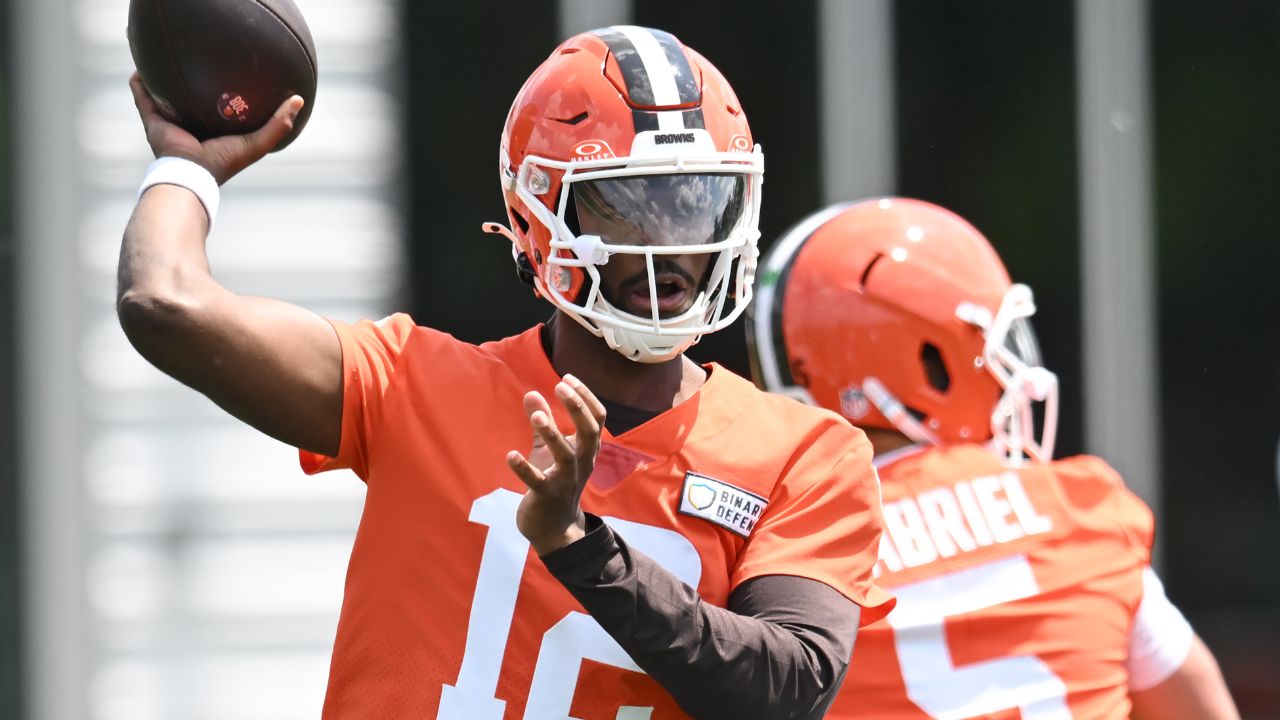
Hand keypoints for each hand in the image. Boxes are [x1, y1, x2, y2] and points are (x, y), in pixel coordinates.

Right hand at [129, 72, 303, 184]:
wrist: (192, 173)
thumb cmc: (225, 161)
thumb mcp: (258, 142)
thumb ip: (279, 124)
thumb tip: (299, 99)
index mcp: (214, 130)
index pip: (220, 107)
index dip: (225, 91)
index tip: (230, 71)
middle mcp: (190, 125)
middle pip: (190, 97)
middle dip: (191, 79)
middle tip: (196, 57)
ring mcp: (169, 122)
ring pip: (163, 94)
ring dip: (161, 77)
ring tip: (162, 54)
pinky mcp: (152, 120)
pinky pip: (142, 96)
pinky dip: (139, 82)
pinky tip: (141, 64)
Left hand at [506, 374, 606, 555]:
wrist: (554, 527)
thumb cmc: (553, 481)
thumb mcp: (548, 449)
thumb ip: (542, 421)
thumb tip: (531, 393)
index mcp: (586, 450)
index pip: (597, 418)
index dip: (585, 397)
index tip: (566, 378)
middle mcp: (581, 463)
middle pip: (589, 432)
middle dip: (576, 408)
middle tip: (560, 387)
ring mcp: (565, 481)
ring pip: (566, 456)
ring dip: (552, 435)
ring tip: (536, 416)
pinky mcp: (546, 496)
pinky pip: (537, 482)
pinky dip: (524, 468)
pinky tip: (510, 455)